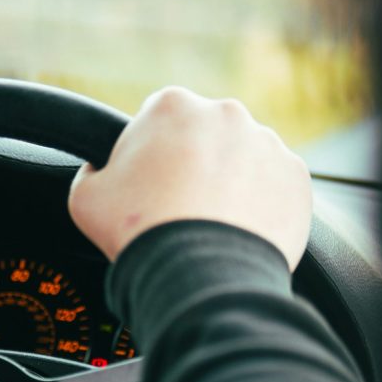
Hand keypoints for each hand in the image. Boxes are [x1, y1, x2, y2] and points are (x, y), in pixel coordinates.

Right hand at [68, 87, 311, 269]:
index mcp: (172, 106)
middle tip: (180, 206)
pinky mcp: (296, 176)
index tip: (149, 184)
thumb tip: (100, 170)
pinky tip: (240, 230)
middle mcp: (225, 113)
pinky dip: (262, 205)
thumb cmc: (139, 232)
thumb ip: (92, 170)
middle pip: (205, 135)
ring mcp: (266, 143)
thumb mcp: (85, 196)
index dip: (150, 154)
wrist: (201, 274)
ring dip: (230, 183)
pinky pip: (275, 186)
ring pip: (244, 159)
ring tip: (213, 224)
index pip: (158, 119)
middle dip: (194, 164)